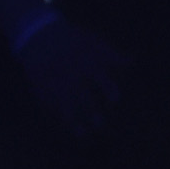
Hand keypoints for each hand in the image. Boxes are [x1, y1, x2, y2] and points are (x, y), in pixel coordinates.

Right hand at [14, 15, 125, 135]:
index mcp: (85, 62)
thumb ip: (111, 54)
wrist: (38, 34)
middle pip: (83, 96)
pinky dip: (57, 116)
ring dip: (73, 121)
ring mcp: (54, 82)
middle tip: (99, 124)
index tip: (114, 100)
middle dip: (91, 112)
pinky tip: (63, 124)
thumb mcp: (92, 41)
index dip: (109, 89)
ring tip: (81, 133)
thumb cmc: (70, 39)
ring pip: (64, 105)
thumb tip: (132, 61)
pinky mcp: (40, 88)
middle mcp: (70, 75)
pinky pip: (49, 105)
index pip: (100, 78)